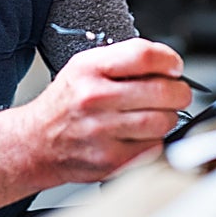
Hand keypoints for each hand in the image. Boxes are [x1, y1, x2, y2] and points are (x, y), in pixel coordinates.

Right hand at [18, 38, 191, 184]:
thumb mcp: (84, 67)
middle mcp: (94, 98)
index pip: (144, 56)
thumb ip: (124, 61)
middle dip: (179, 92)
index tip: (174, 67)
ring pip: (163, 122)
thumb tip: (168, 66)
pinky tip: (140, 135)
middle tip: (176, 93)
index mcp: (89, 69)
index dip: (170, 60)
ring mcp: (102, 132)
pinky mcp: (111, 160)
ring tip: (156, 115)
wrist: (36, 143)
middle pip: (162, 90)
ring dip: (168, 118)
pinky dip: (155, 141)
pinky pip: (154, 147)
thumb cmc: (66, 104)